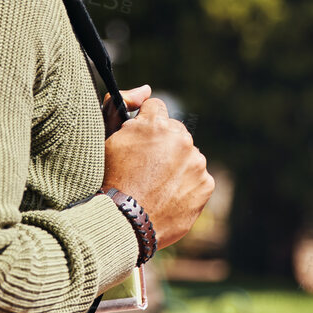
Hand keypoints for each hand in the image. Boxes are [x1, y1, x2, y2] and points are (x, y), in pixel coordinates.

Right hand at [101, 94, 213, 252]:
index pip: (155, 108)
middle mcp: (181, 139)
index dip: (144, 124)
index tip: (137, 141)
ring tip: (154, 186)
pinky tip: (166, 197)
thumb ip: (123, 104)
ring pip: (187, 155)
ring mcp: (196, 163)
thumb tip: (147, 89)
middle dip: (162, 144)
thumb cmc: (109, 179)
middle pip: (174, 132)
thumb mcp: (106, 138)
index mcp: (156, 124)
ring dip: (175, 164)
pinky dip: (185, 185)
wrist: (123, 223)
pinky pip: (197, 178)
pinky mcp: (206, 185)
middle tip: (144, 168)